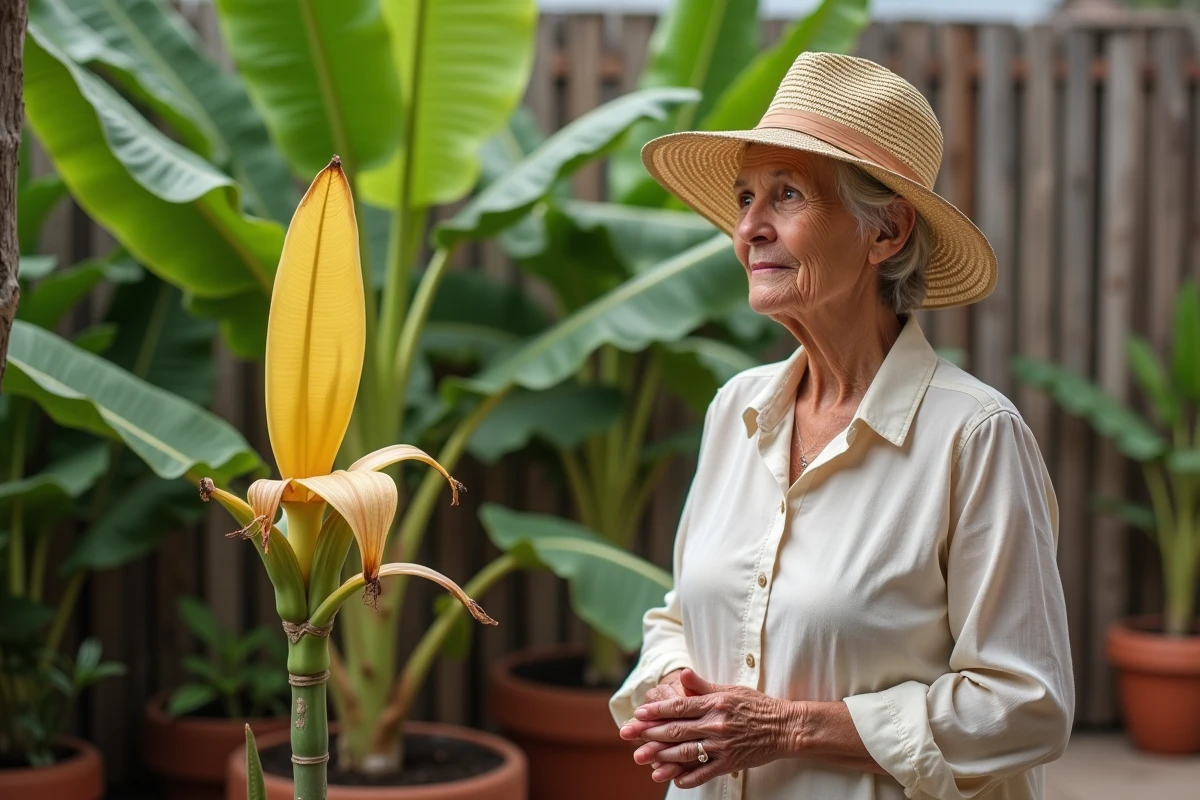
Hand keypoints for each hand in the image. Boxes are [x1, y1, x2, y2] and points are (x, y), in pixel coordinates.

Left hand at [619, 669, 797, 788]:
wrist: (784, 727)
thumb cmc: (756, 705)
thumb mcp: (730, 689)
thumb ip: (703, 685)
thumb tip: (681, 673)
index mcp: (715, 703)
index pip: (679, 706)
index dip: (657, 711)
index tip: (639, 714)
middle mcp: (716, 724)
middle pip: (677, 730)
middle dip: (650, 734)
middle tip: (631, 737)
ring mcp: (723, 746)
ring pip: (686, 752)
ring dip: (662, 756)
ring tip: (643, 759)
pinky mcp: (730, 763)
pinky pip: (705, 772)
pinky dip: (688, 777)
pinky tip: (673, 779)